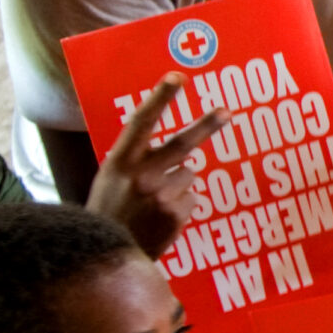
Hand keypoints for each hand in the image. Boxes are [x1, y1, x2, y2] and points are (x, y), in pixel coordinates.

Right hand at [87, 73, 225, 257]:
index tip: (178, 77)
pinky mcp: (175, 215)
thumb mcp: (110, 177)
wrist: (106, 255)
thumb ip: (135, 157)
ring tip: (154, 202)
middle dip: (205, 126)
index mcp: (119, 161)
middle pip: (181, 145)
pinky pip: (192, 198)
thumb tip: (171, 142)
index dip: (160, 98)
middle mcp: (140, 176)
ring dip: (179, 183)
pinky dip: (182, 204)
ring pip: (189, 173)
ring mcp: (159, 197)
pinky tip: (161, 217)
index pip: (141, 123)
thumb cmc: (110, 210)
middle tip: (226, 111)